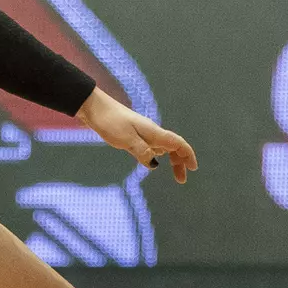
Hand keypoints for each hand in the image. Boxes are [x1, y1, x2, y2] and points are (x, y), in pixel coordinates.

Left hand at [77, 89, 197, 183]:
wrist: (94, 108)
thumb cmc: (110, 121)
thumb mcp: (126, 140)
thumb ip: (142, 152)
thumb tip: (155, 165)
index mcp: (153, 132)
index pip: (177, 144)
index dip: (188, 155)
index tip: (193, 168)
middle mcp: (151, 132)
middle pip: (173, 147)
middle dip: (180, 162)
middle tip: (181, 180)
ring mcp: (142, 133)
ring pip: (163, 147)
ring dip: (171, 160)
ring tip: (174, 174)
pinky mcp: (133, 135)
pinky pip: (152, 146)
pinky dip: (158, 155)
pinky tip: (154, 161)